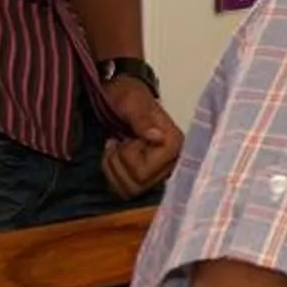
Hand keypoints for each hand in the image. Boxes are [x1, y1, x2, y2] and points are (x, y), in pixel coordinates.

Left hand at [99, 75, 183, 199]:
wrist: (118, 94)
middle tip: (118, 141)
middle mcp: (171, 163)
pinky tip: (115, 156)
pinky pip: (124, 191)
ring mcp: (158, 172)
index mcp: (173, 145)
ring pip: (129, 191)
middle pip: (136, 185)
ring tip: (116, 147)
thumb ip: (142, 119)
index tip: (128, 136)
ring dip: (113, 168)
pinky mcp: (146, 177)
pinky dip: (113, 174)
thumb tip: (157, 137)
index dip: (127, 156)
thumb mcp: (131, 102)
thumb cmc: (126, 96)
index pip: (142, 172)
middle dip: (117, 163)